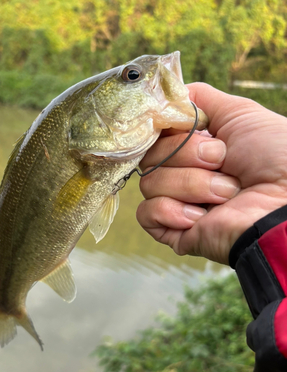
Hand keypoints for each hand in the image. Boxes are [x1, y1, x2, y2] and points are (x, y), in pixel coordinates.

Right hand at [136, 83, 286, 263]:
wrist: (285, 203)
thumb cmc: (275, 158)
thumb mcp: (239, 113)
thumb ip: (200, 99)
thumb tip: (168, 93)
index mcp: (194, 147)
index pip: (155, 132)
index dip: (162, 127)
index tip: (181, 124)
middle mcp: (183, 173)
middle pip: (149, 155)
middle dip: (185, 153)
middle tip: (221, 160)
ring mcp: (177, 203)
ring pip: (148, 183)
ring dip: (190, 184)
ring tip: (225, 193)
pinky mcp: (174, 231)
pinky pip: (146, 214)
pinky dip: (171, 210)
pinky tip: (201, 216)